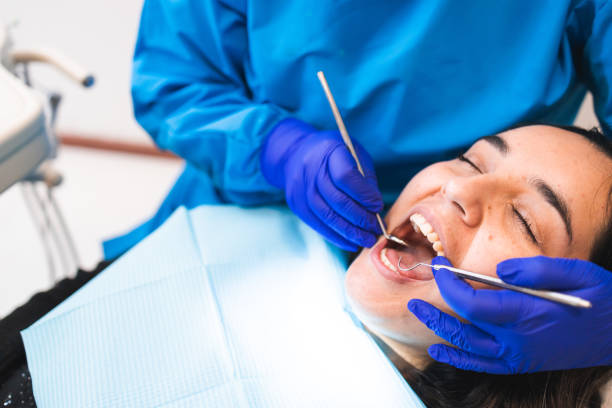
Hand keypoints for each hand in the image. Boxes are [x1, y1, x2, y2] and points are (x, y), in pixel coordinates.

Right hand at [260, 118, 382, 250]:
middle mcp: (311, 170)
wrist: (296, 154)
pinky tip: (351, 242)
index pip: (346, 177)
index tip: (378, 206)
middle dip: (360, 218)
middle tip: (376, 229)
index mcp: (329, 152)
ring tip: (367, 240)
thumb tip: (375, 209)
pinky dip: (336, 237)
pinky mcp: (296, 204)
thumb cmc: (334, 155)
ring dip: (350, 232)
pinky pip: (318, 225)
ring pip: (327, 216)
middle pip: (337, 200)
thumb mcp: (354, 156)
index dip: (364, 195)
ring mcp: (301, 189)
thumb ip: (365, 180)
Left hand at [408, 256, 611, 373]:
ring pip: (467, 347)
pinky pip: (481, 364)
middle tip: (414, 294)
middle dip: (434, 308)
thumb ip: (537, 269)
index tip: (440, 265)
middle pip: (462, 325)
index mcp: (527, 314)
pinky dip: (457, 358)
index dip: (448, 284)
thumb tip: (499, 270)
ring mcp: (518, 355)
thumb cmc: (600, 299)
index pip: (471, 302)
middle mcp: (517, 340)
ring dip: (439, 330)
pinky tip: (438, 351)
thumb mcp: (578, 273)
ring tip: (418, 313)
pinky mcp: (520, 363)